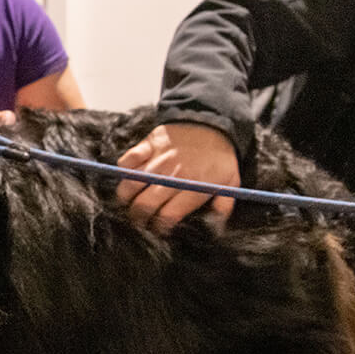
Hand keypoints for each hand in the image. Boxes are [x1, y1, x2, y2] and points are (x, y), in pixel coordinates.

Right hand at [115, 122, 238, 233]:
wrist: (212, 123)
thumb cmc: (220, 158)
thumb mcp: (231, 184)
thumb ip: (223, 208)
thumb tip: (215, 229)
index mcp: (193, 187)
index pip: (166, 216)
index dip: (158, 228)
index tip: (157, 230)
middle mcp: (173, 175)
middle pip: (144, 204)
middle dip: (138, 218)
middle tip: (138, 221)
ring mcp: (158, 159)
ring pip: (130, 184)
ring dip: (125, 198)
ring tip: (128, 203)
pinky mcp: (148, 144)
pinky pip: (127, 160)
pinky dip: (123, 170)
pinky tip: (128, 177)